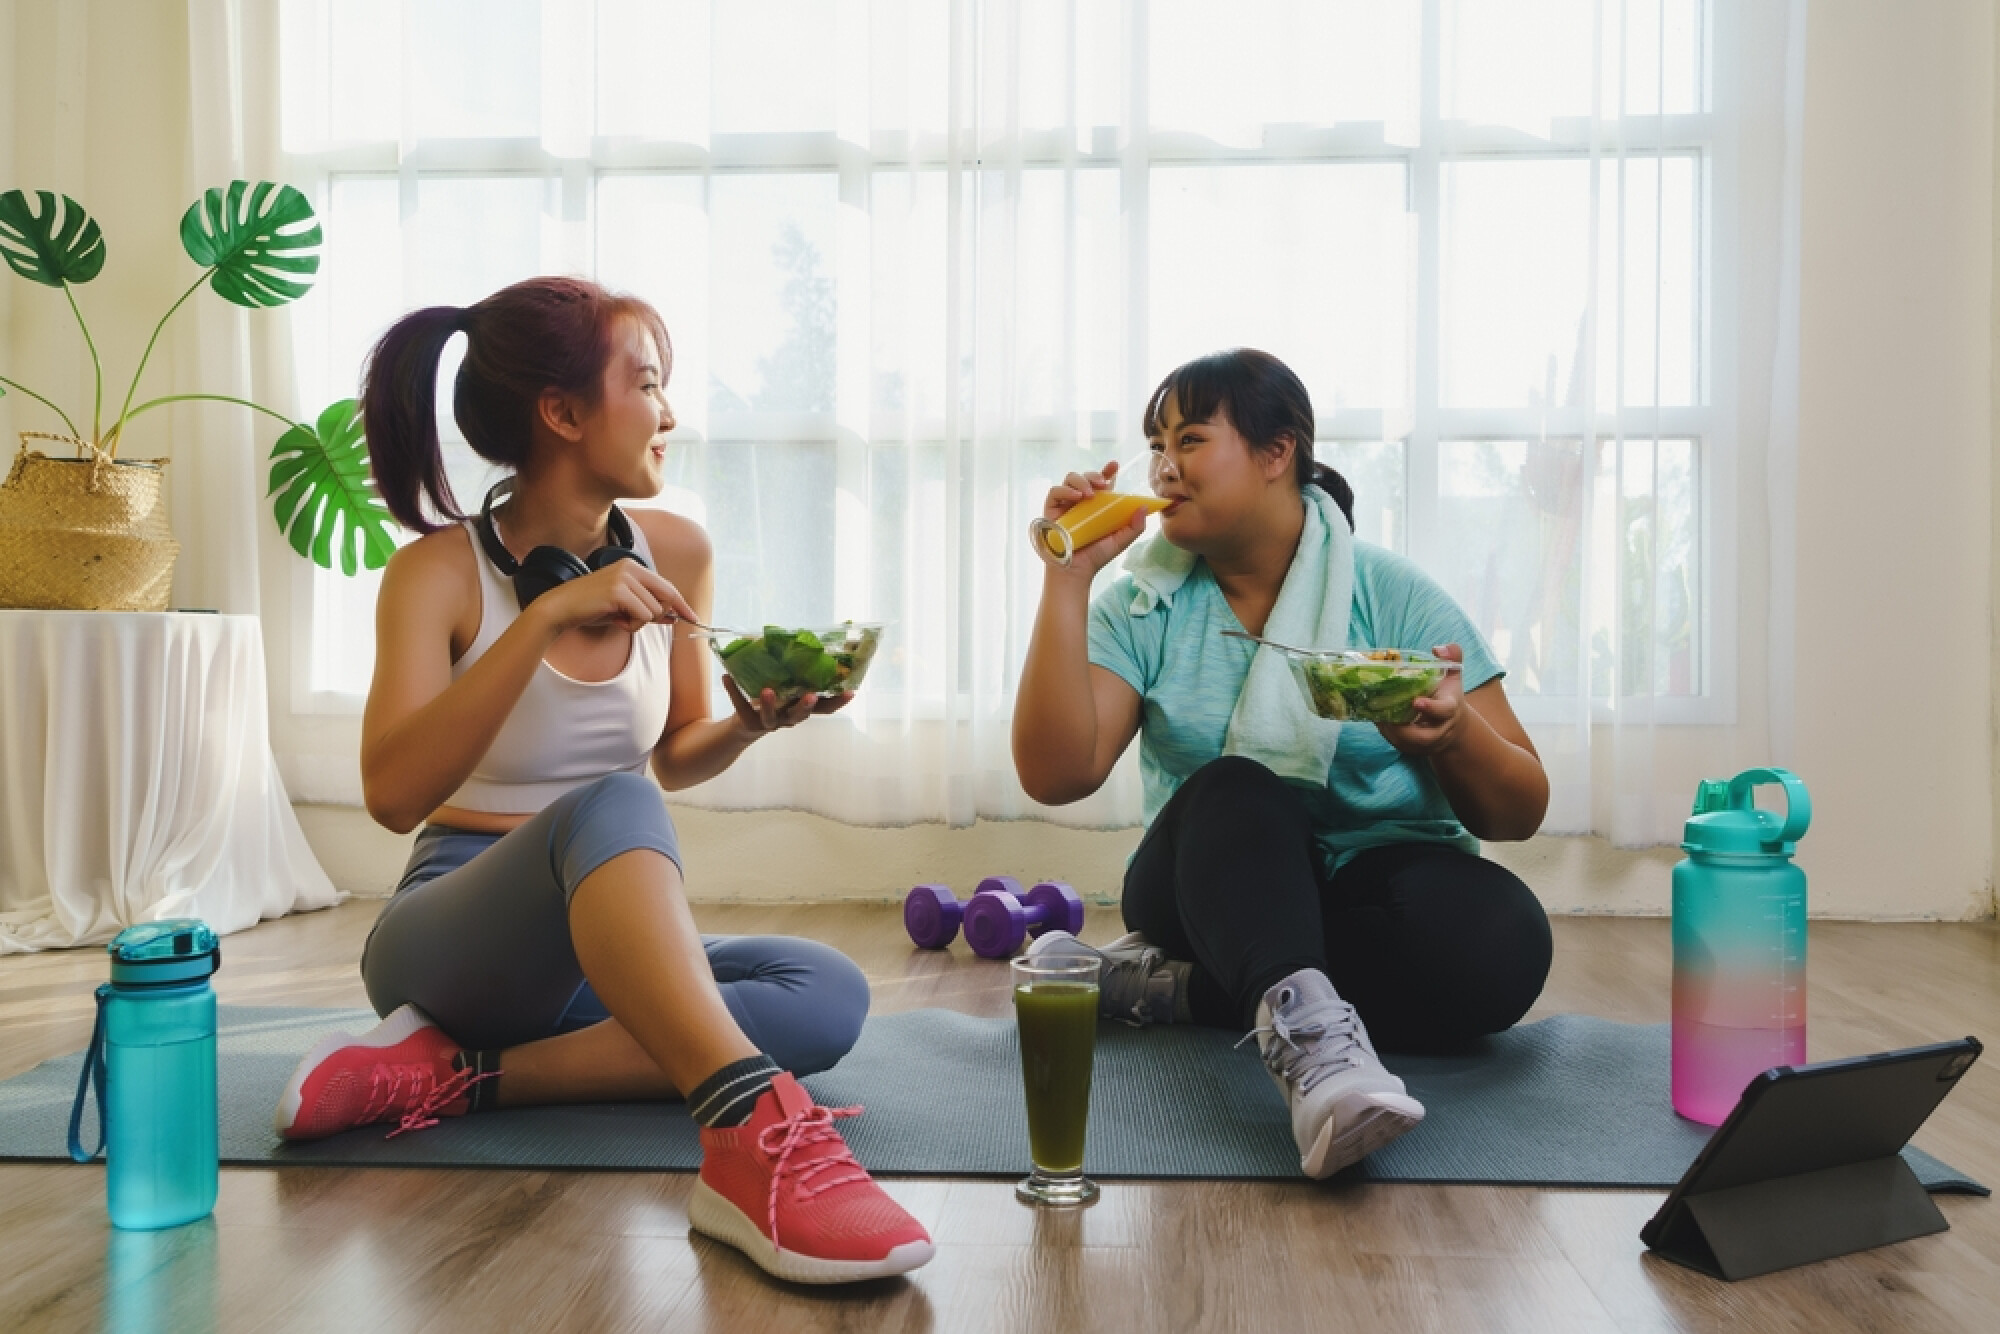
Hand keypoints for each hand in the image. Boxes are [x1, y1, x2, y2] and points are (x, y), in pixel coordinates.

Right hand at [535, 561, 697, 635]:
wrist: (561, 609)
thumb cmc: (591, 608)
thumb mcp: (624, 608)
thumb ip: (649, 609)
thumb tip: (674, 617)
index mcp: (633, 567)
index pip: (667, 586)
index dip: (681, 604)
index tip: (693, 618)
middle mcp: (631, 568)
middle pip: (667, 596)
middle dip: (660, 615)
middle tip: (632, 621)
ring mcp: (625, 578)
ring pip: (655, 610)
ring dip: (638, 623)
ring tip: (617, 618)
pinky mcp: (619, 591)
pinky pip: (643, 616)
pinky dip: (631, 625)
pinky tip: (615, 620)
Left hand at [722, 676, 853, 737]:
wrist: (744, 725)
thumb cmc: (772, 701)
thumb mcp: (786, 688)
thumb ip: (795, 673)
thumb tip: (801, 639)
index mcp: (800, 708)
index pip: (824, 708)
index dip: (838, 702)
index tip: (851, 692)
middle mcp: (788, 718)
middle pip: (800, 716)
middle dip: (805, 706)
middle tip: (811, 696)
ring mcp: (769, 723)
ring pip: (772, 718)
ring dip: (770, 705)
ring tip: (767, 691)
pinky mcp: (749, 723)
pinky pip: (741, 708)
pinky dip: (733, 692)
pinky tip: (727, 677)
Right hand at [1042, 460, 1150, 575]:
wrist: (1075, 571)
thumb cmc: (1096, 556)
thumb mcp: (1120, 541)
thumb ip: (1134, 526)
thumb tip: (1144, 507)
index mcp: (1097, 505)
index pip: (1102, 482)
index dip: (1107, 471)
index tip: (1114, 465)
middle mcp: (1081, 501)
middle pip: (1086, 476)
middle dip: (1095, 475)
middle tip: (1103, 484)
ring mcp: (1065, 504)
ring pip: (1070, 478)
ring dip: (1082, 481)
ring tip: (1090, 494)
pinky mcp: (1051, 509)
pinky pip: (1055, 491)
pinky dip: (1065, 490)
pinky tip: (1076, 497)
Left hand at [1374, 644, 1470, 757]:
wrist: (1453, 725)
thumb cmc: (1448, 695)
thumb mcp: (1453, 675)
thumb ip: (1451, 658)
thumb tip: (1438, 649)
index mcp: (1450, 709)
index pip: (1444, 711)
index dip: (1430, 708)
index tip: (1416, 702)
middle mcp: (1440, 730)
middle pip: (1424, 737)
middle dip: (1403, 729)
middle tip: (1384, 714)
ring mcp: (1428, 743)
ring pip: (1408, 744)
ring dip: (1390, 731)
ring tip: (1375, 714)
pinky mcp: (1415, 749)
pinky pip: (1399, 745)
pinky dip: (1386, 734)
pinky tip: (1376, 719)